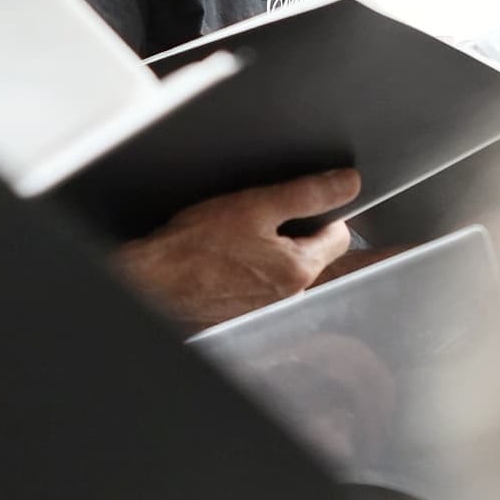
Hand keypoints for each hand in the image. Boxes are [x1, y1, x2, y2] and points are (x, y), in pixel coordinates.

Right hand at [112, 171, 361, 331]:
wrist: (152, 283)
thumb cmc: (193, 248)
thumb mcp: (255, 205)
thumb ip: (307, 193)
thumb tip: (347, 184)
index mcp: (299, 270)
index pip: (339, 235)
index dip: (320, 213)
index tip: (294, 206)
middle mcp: (289, 297)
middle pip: (312, 255)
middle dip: (293, 234)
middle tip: (256, 221)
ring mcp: (267, 310)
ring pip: (285, 271)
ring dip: (269, 254)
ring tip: (235, 242)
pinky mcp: (245, 315)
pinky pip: (260, 286)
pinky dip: (249, 272)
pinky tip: (224, 262)